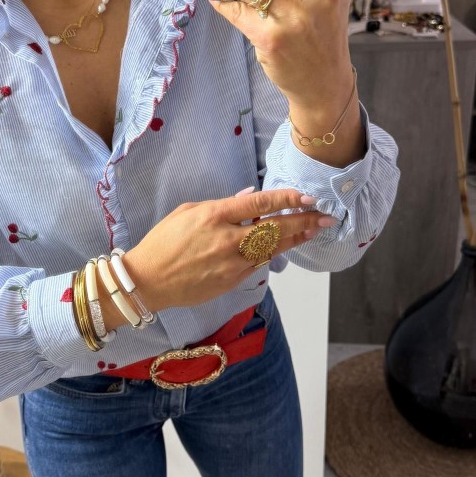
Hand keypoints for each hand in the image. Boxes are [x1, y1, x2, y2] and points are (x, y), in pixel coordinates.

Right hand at [119, 188, 336, 313]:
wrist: (148, 280)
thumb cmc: (163, 242)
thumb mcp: (187, 211)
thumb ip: (222, 204)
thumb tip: (249, 197)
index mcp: (215, 215)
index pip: (260, 204)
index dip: (287, 199)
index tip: (307, 196)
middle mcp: (228, 239)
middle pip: (276, 228)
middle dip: (304, 220)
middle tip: (326, 215)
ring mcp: (232, 263)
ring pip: (274, 248)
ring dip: (298, 238)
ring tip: (317, 229)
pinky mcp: (232, 280)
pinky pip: (260, 264)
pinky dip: (276, 253)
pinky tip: (289, 246)